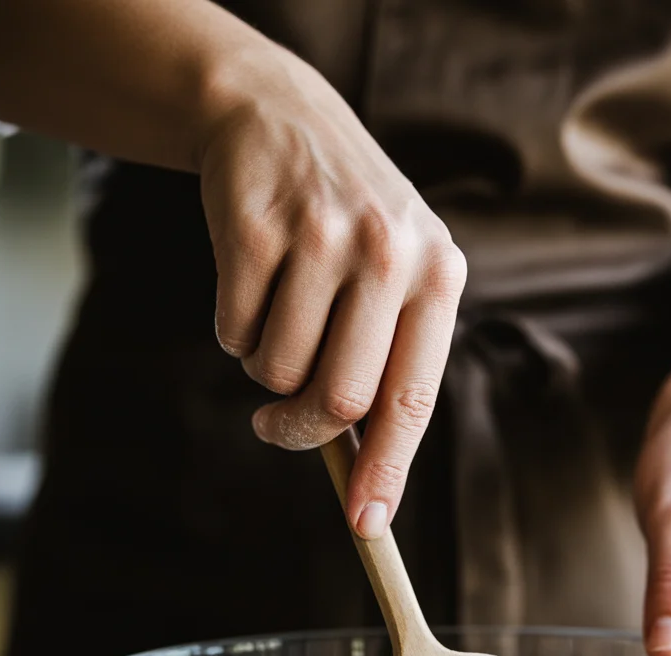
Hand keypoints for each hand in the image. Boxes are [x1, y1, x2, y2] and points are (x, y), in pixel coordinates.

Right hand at [198, 43, 465, 537]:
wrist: (278, 116)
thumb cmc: (344, 230)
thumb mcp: (392, 279)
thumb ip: (387, 366)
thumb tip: (363, 482)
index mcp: (439, 277)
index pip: (413, 398)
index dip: (387, 470)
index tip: (366, 524)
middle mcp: (390, 253)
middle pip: (340, 398)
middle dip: (299, 430)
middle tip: (274, 426)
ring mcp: (321, 236)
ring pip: (276, 371)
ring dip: (263, 369)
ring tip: (276, 315)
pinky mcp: (254, 227)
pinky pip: (232, 333)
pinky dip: (232, 330)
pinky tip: (251, 281)